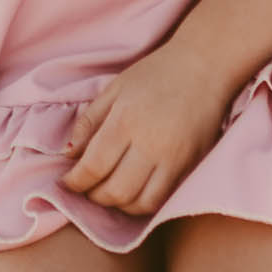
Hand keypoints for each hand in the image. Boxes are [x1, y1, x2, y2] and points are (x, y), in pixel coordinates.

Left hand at [62, 39, 230, 221]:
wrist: (205, 66)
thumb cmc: (156, 73)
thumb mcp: (115, 88)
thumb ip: (89, 122)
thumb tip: (67, 154)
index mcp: (125, 121)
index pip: (93, 167)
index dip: (74, 182)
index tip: (66, 183)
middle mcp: (150, 144)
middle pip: (115, 191)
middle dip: (93, 196)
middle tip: (87, 188)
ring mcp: (174, 159)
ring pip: (139, 203)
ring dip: (118, 205)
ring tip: (109, 191)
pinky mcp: (191, 166)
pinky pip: (162, 200)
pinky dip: (143, 204)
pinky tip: (133, 192)